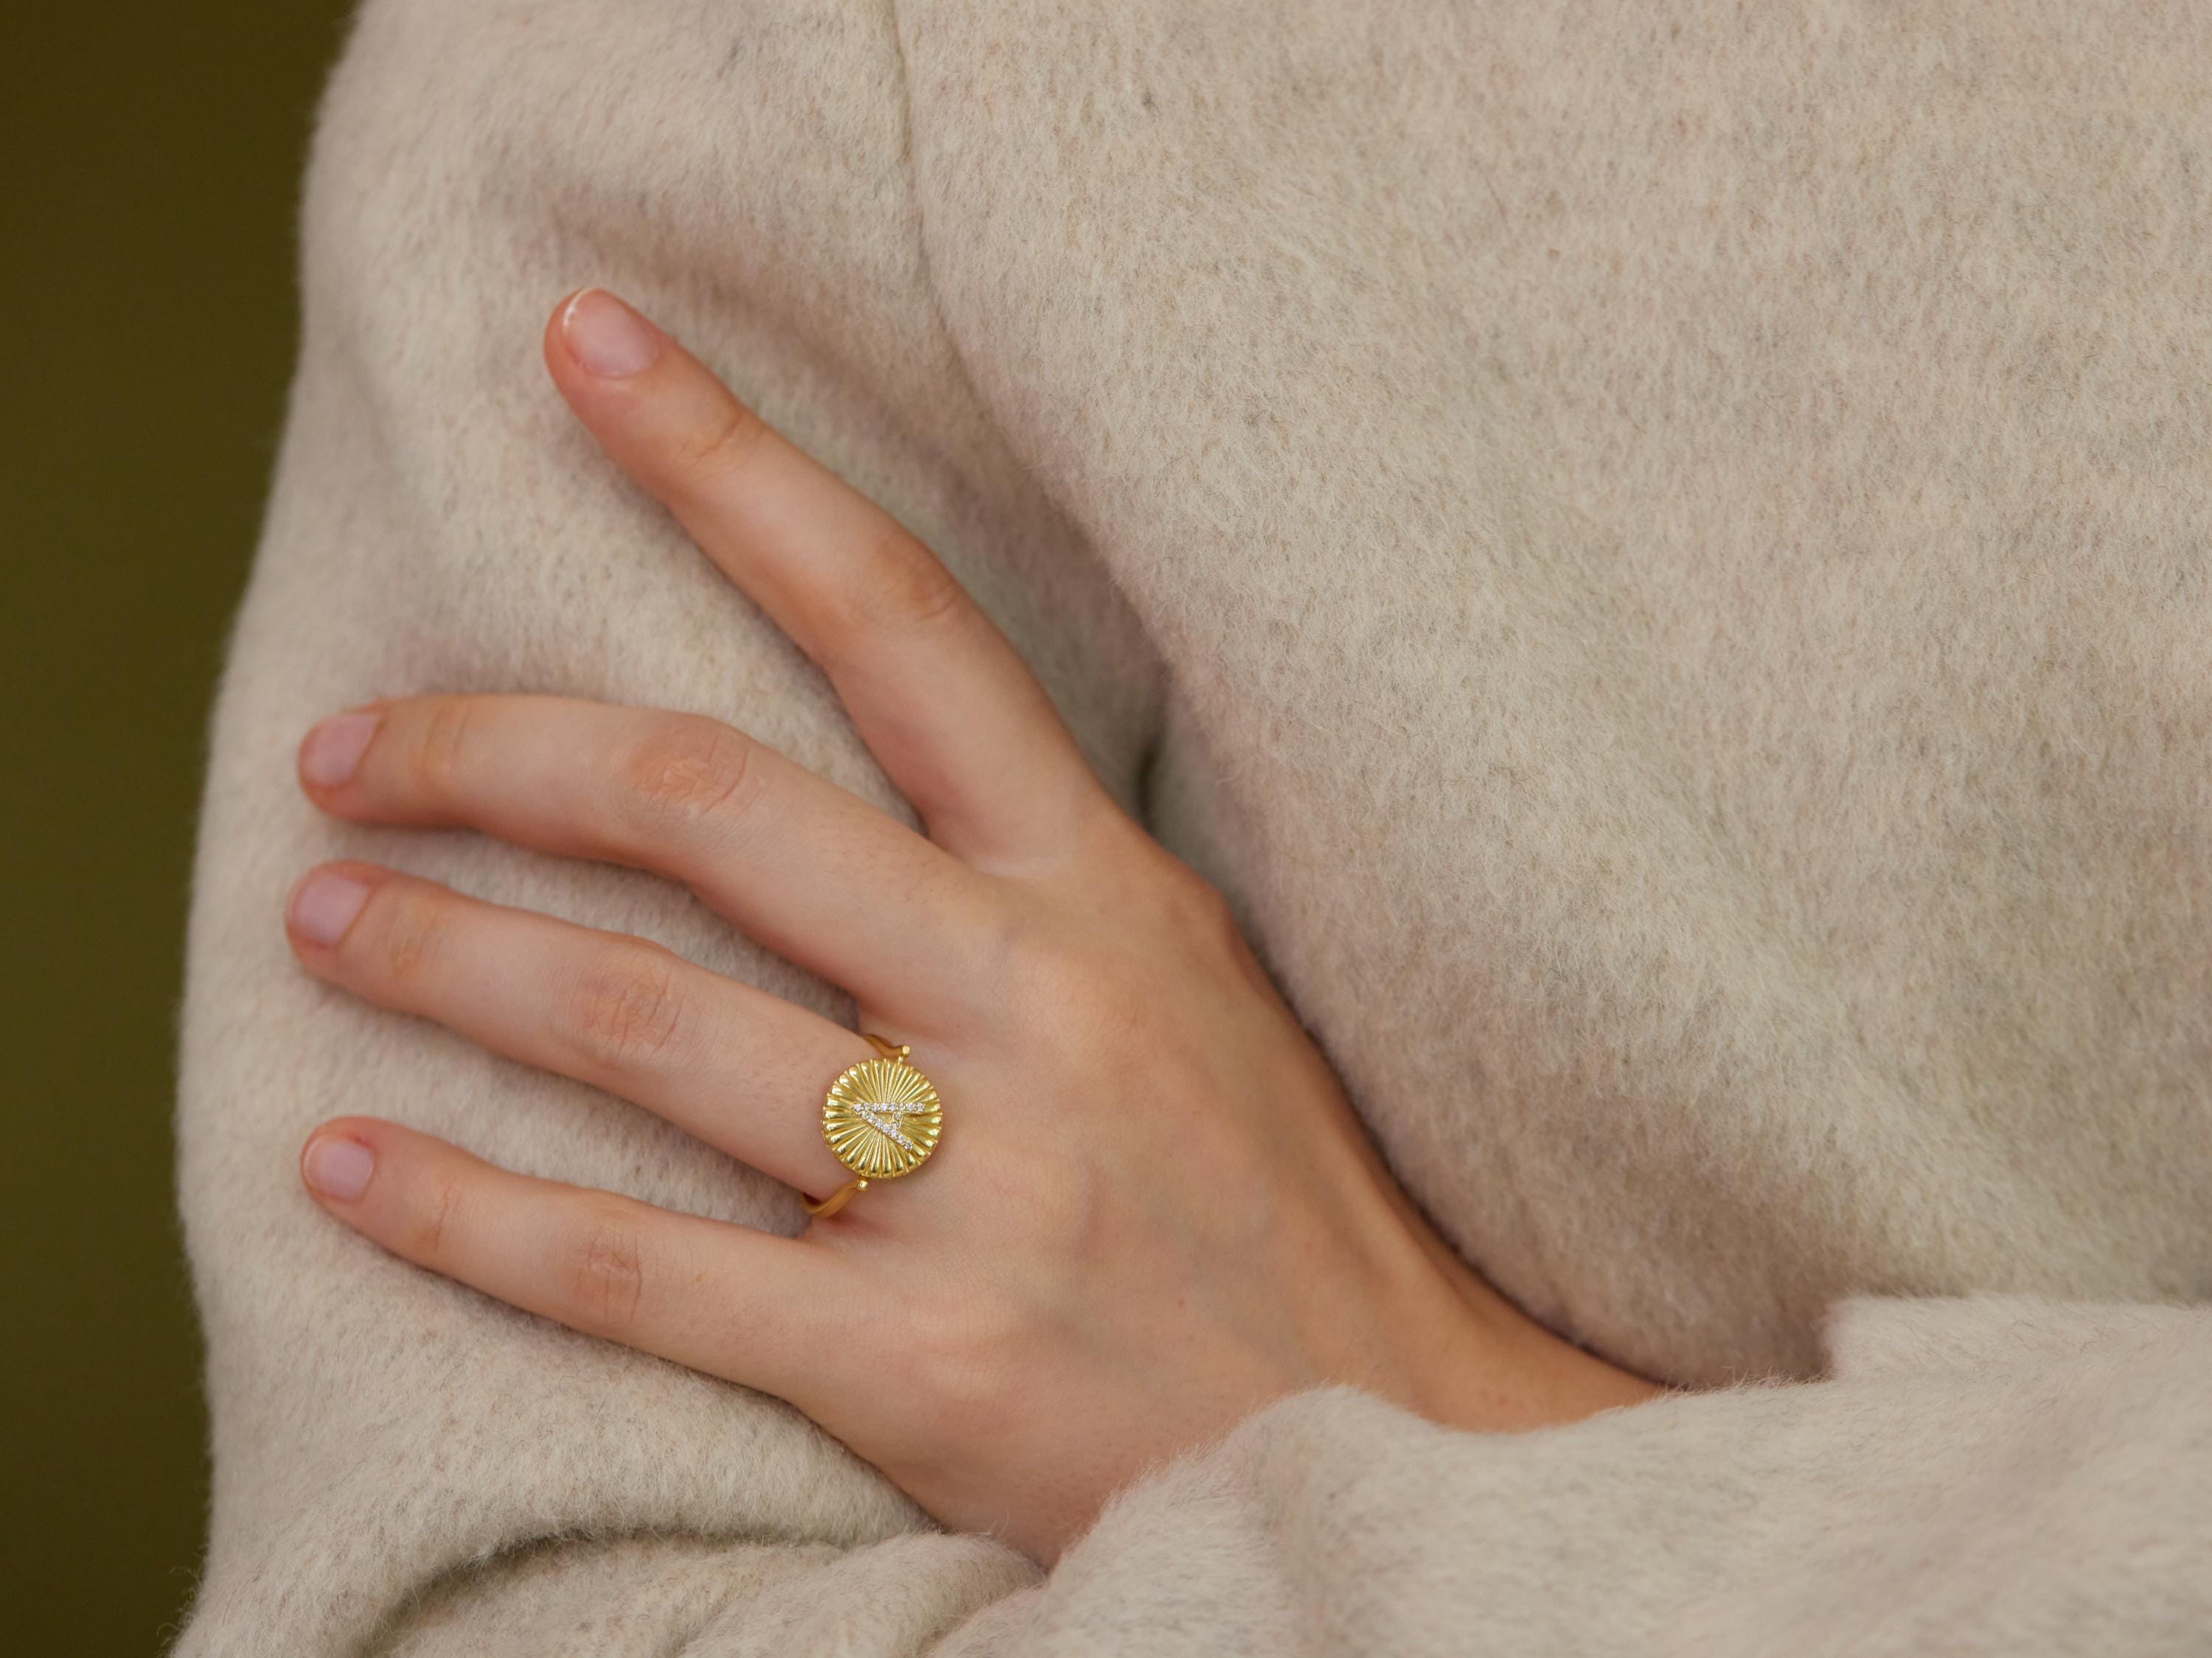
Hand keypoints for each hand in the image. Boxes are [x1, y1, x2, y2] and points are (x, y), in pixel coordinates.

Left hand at [285, 288, 1659, 1560]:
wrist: (1390, 1440)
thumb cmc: (1275, 1195)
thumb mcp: (1188, 975)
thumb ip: (1029, 868)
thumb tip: (843, 761)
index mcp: (1103, 886)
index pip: (900, 621)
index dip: (734, 467)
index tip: (586, 347)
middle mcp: (1034, 1002)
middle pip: (707, 809)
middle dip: (490, 754)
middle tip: (342, 753)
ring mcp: (976, 1186)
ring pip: (642, 1025)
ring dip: (443, 958)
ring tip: (319, 925)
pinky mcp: (912, 1363)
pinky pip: (634, 1272)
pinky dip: (467, 1215)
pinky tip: (349, 1171)